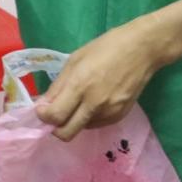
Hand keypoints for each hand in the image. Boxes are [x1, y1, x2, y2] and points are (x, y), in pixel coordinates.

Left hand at [34, 17, 168, 140]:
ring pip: (81, 129)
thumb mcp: (75, 60)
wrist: (141, 50)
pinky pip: (96, 124)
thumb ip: (58, 85)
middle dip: (55, 128)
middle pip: (66, 133)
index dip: (43, 116)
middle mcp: (94, 104)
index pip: (55, 115)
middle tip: (54, 115)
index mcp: (80, 85)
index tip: (41, 109)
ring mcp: (109, 113)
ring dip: (73, 120)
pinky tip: (93, 101)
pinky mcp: (120, 116)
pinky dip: (88, 118)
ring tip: (77, 102)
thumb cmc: (105, 48)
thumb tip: (44, 105)